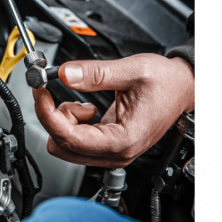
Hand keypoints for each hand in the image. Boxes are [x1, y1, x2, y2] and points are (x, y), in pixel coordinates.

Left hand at [33, 54, 194, 167]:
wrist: (182, 87)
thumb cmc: (166, 83)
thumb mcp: (131, 70)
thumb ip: (96, 73)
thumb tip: (66, 73)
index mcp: (123, 139)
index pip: (70, 138)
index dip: (47, 113)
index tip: (40, 91)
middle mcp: (116, 151)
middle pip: (63, 145)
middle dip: (53, 117)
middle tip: (52, 91)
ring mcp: (112, 150)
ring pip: (67, 145)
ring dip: (64, 120)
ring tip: (80, 100)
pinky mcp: (108, 143)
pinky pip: (77, 140)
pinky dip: (72, 122)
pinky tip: (85, 106)